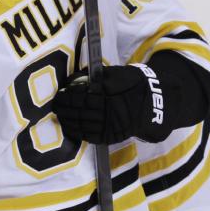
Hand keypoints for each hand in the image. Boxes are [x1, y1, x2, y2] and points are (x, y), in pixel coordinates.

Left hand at [52, 64, 167, 143]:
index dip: (70, 94)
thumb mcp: (115, 74)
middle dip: (65, 107)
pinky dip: (76, 131)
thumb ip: (94, 77)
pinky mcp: (111, 136)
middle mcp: (110, 111)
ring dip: (67, 119)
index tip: (61, 91)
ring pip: (83, 124)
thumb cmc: (131, 84)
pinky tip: (68, 126)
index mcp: (111, 94)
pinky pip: (90, 136)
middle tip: (55, 103)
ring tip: (58, 114)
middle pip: (80, 110)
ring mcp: (111, 126)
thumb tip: (72, 80)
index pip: (83, 94)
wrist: (154, 103)